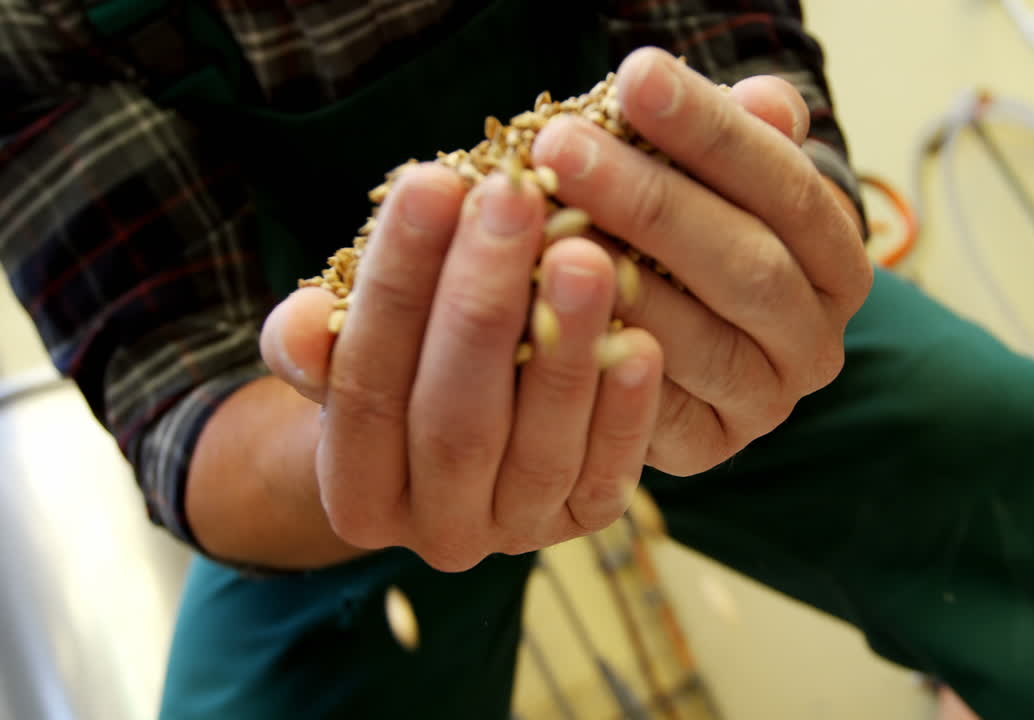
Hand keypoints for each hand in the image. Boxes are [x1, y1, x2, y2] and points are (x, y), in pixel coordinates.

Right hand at [262, 167, 663, 570]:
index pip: (367, 384)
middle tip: (514, 198)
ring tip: (585, 255)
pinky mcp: (586, 521)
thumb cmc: (402, 370)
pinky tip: (645, 342)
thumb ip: (315, 341)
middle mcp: (435, 532)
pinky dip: (626, 410)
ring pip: (537, 445)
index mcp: (357, 493)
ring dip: (565, 347)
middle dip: (481, 300)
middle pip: (453, 418)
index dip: (396, 282)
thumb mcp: (347, 352)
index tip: (430, 182)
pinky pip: (608, 471)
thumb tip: (298, 324)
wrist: (458, 445)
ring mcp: (516, 533)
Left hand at [530, 47, 871, 474]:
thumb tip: (764, 101)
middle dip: (649, 200)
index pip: (788, 189)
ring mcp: (767, 402)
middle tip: (562, 147)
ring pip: (697, 338)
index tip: (636, 78)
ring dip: (612, 276)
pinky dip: (594, 349)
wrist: (677, 349)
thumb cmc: (694, 235)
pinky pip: (650, 404)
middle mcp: (818, 341)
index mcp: (837, 262)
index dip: (713, 134)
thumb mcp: (724, 179)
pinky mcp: (707, 446)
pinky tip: (531, 299)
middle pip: (747, 266)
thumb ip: (745, 138)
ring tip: (534, 220)